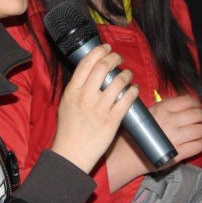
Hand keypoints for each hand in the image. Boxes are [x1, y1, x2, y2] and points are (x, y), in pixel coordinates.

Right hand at [51, 44, 138, 173]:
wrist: (72, 154)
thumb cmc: (69, 130)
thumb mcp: (66, 104)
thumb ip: (77, 89)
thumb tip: (91, 73)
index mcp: (72, 91)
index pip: (87, 63)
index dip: (99, 51)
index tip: (106, 48)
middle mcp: (85, 97)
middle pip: (103, 67)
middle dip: (115, 58)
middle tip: (119, 59)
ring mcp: (99, 108)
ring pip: (118, 81)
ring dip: (126, 75)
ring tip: (128, 75)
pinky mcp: (112, 120)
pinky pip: (127, 99)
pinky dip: (133, 91)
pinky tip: (134, 89)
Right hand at [105, 94, 201, 190]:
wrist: (129, 154)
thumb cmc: (140, 132)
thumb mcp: (150, 112)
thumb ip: (167, 106)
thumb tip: (189, 103)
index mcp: (162, 109)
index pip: (188, 101)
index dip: (198, 103)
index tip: (199, 106)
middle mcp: (170, 121)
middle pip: (198, 114)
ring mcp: (175, 138)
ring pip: (201, 130)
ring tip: (201, 130)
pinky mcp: (178, 154)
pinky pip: (199, 145)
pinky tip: (199, 141)